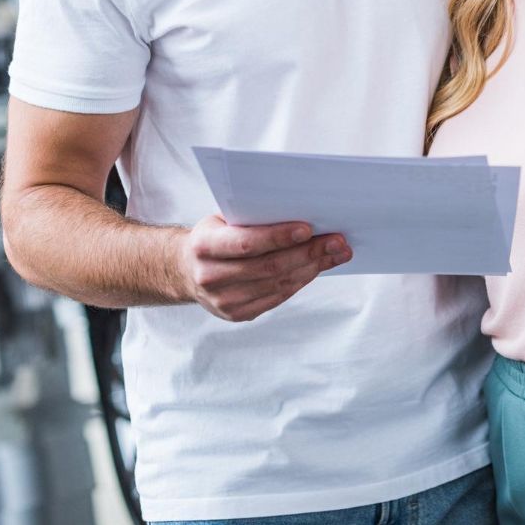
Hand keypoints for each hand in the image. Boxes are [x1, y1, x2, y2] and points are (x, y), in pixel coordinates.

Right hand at [174, 215, 350, 321]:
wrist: (187, 270)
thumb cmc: (215, 236)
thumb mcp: (223, 219)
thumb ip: (253, 216)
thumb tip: (302, 210)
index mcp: (204, 246)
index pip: (246, 243)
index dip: (278, 237)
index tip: (309, 228)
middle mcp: (210, 276)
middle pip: (269, 266)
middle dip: (309, 252)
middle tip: (337, 241)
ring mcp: (222, 300)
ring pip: (277, 284)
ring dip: (312, 267)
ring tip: (337, 252)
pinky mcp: (236, 314)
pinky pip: (277, 297)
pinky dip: (301, 281)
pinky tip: (317, 267)